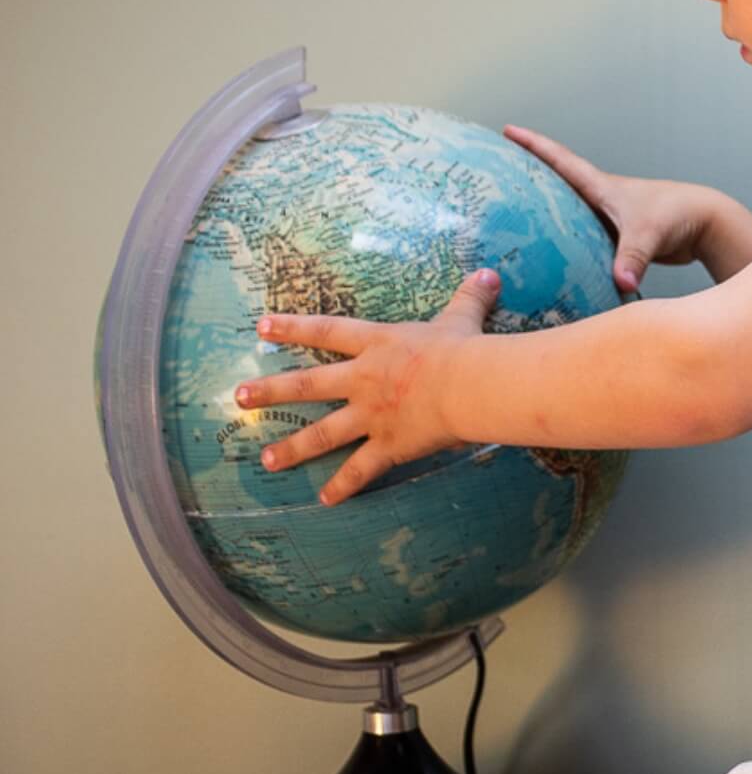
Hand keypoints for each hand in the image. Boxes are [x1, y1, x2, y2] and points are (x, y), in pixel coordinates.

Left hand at [234, 270, 501, 505]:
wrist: (468, 385)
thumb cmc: (463, 348)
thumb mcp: (463, 316)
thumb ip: (470, 297)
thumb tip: (489, 275)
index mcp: (377, 345)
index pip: (326, 332)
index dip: (293, 328)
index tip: (260, 327)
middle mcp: (363, 380)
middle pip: (308, 384)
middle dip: (271, 391)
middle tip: (239, 397)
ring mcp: (371, 415)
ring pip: (323, 433)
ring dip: (293, 447)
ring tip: (266, 460)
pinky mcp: (388, 446)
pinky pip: (361, 469)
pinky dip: (344, 485)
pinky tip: (325, 499)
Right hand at [504, 125, 715, 292]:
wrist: (705, 224)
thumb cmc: (678, 217)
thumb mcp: (649, 235)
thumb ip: (632, 258)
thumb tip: (619, 282)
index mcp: (602, 187)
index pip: (561, 161)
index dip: (533, 145)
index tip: (508, 130)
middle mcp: (602, 198)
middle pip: (557, 183)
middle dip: (529, 175)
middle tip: (498, 170)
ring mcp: (608, 218)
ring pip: (568, 213)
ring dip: (545, 212)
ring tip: (513, 216)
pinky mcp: (617, 238)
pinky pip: (582, 238)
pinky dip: (566, 243)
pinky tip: (552, 258)